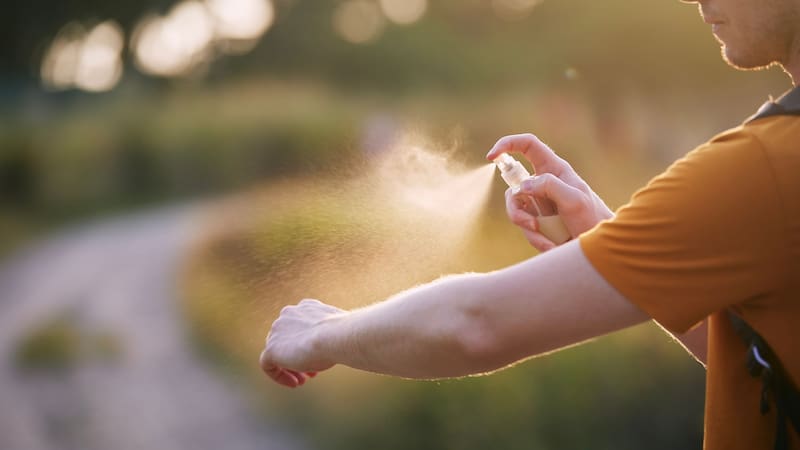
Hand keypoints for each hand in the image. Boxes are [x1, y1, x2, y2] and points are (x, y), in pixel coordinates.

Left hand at [260, 299, 344, 387]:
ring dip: (290, 367)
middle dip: (299, 356)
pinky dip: (278, 375)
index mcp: (305, 307)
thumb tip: (339, 344)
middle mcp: (288, 315)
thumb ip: (332, 334)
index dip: (308, 344)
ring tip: (303, 380)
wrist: (336, 336)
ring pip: (278, 352)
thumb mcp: (339, 331)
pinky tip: (294, 383)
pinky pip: (268, 365)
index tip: (319, 357)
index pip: (300, 326)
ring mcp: (277, 331)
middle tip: (312, 372)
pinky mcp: (271, 348)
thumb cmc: (343, 335)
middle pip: (287, 339)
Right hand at [486, 133, 613, 251]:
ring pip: (515, 208)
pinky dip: (535, 238)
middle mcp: (543, 183)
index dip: (508, 144)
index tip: (492, 156)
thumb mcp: (575, 200)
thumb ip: (550, 186)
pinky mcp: (536, 218)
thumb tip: (523, 186)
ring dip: (527, 227)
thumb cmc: (592, 219)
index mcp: (555, 169)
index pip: (528, 146)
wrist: (597, 247)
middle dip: (516, 208)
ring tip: (547, 240)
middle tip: (531, 224)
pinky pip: (523, 225)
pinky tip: (551, 245)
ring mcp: (538, 201)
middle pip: (513, 185)